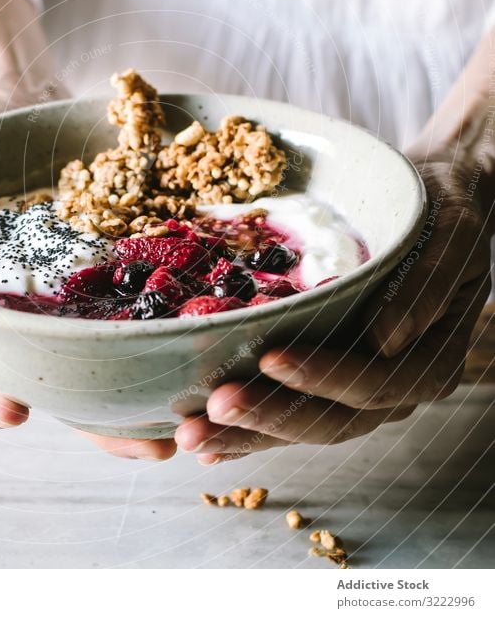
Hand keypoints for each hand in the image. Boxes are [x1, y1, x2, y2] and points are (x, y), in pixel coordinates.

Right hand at [0, 0, 176, 460]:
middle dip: (107, 425)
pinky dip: (198, 326)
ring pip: (131, 357)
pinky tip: (232, 346)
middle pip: (75, 383)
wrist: (20, 106)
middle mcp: (50, 310)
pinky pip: (171, 297)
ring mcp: (98, 288)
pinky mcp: (141, 256)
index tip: (10, 411)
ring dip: (166, 395)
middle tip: (145, 447)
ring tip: (201, 424)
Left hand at [175, 152, 490, 463]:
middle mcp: (397, 384)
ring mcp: (363, 389)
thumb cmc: (442, 210)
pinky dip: (251, 429)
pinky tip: (209, 441)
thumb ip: (426, 285)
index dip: (323, 376)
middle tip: (212, 409)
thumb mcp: (450, 231)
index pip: (377, 382)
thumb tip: (387, 340)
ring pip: (306, 425)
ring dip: (248, 433)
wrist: (431, 202)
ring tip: (192, 435)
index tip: (268, 358)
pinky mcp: (331, 379)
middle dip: (270, 416)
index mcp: (431, 357)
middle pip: (335, 419)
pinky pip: (293, 411)